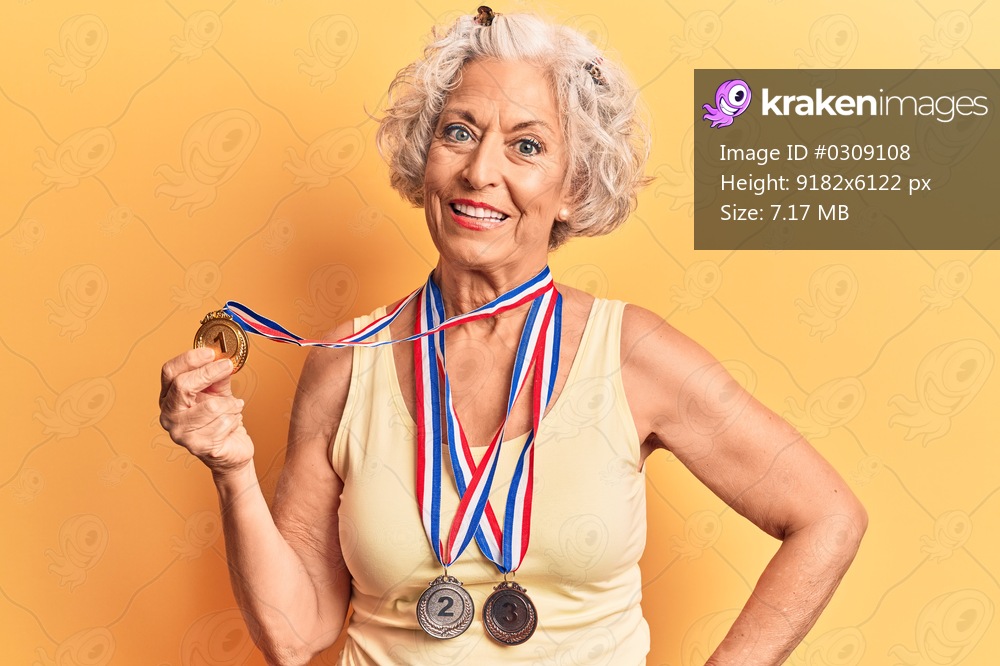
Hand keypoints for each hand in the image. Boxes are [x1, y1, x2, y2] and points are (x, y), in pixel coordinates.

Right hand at [159, 347, 252, 475]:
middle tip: (227, 366)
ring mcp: (180, 433)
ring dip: (230, 404)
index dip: (189, 359)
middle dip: (209, 373)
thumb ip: (217, 375)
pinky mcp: (197, 447)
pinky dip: (234, 419)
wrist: (231, 448)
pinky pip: (223, 423)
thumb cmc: (221, 417)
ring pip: (210, 406)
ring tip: (234, 407)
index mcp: (169, 397)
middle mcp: (168, 415)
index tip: (210, 352)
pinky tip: (232, 424)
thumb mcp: (218, 391)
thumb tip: (221, 357)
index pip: (169, 372)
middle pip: (183, 385)